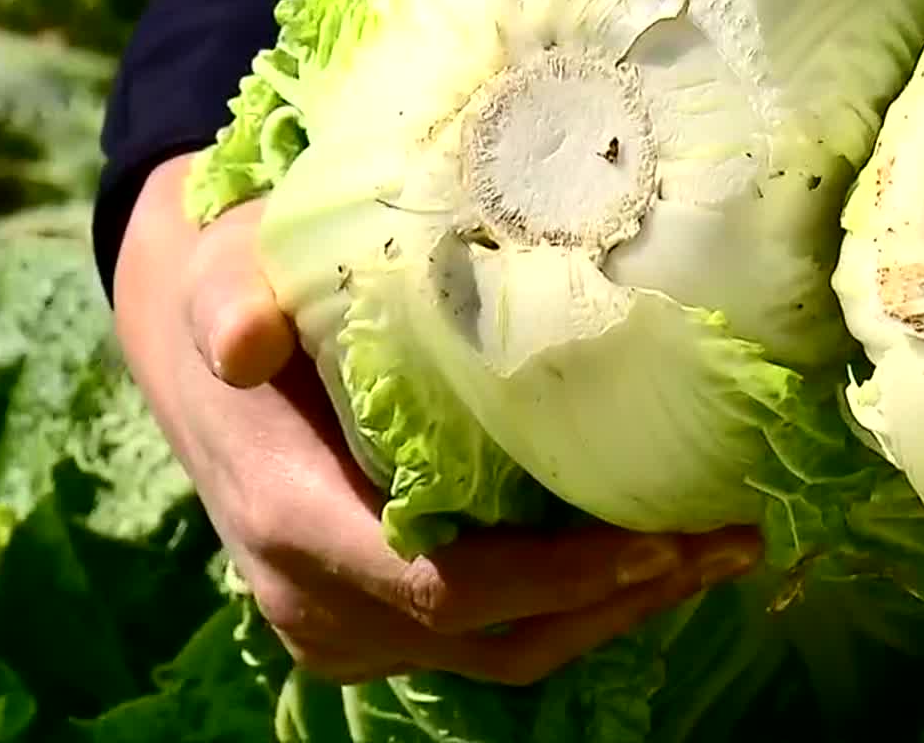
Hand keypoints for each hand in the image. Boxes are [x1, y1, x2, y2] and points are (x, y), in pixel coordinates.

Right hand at [115, 155, 760, 684]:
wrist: (197, 337)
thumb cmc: (239, 290)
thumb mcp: (227, 273)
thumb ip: (235, 298)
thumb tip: (243, 339)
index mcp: (294, 520)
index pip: (443, 587)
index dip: (555, 578)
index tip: (659, 543)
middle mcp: (320, 600)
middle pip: (497, 634)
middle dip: (619, 595)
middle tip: (726, 539)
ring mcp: (349, 624)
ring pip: (507, 651)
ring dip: (616, 609)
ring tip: (718, 549)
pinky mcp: (379, 621)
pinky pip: (495, 638)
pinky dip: (578, 604)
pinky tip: (655, 552)